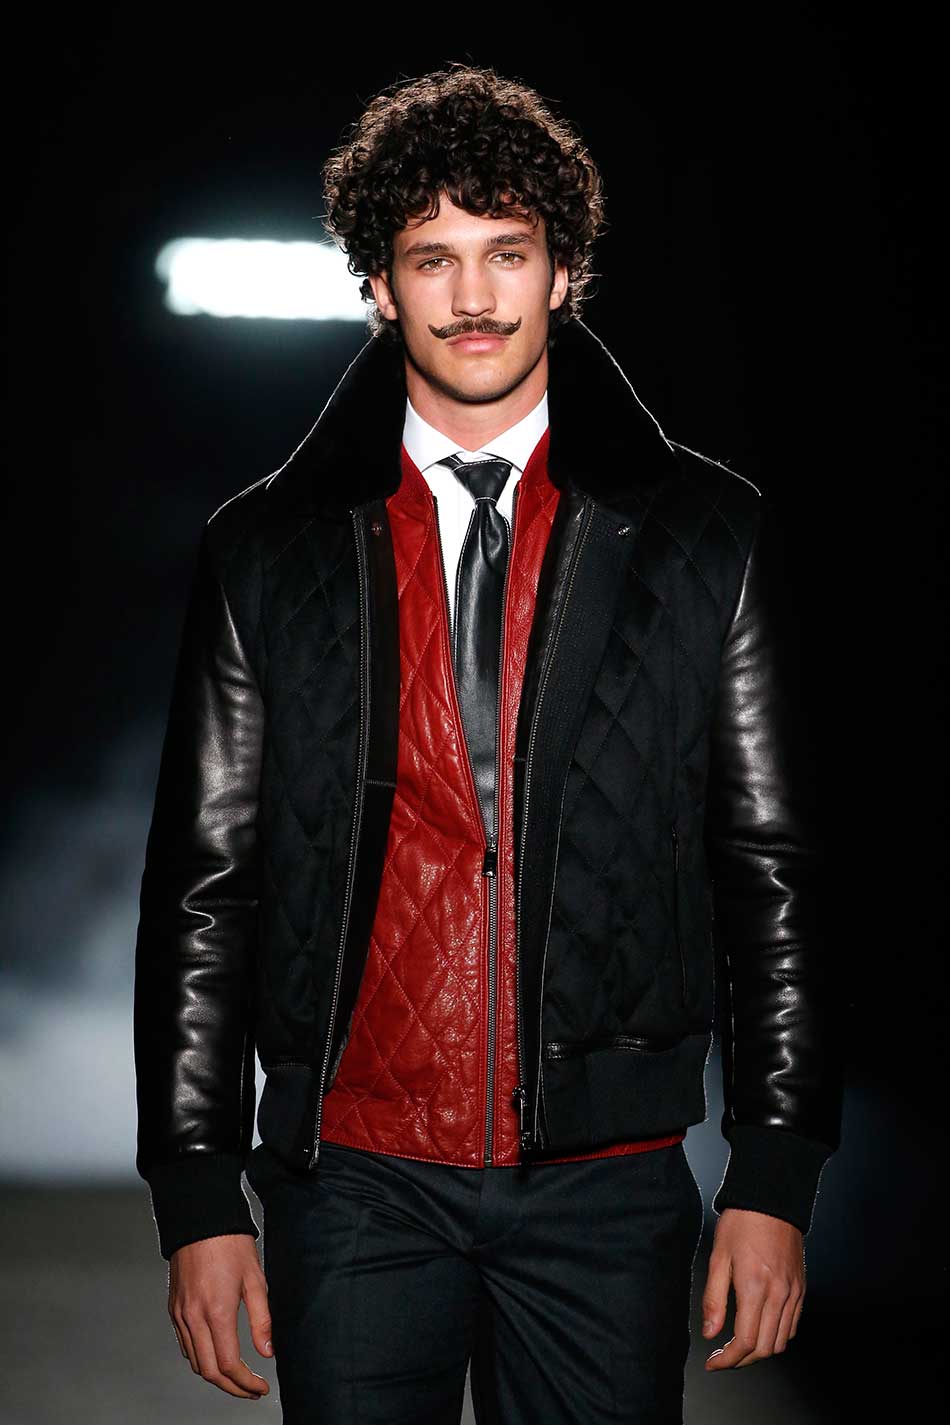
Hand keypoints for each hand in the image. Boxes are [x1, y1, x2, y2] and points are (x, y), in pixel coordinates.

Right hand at [168, 1233, 272, 1396]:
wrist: (199, 1218)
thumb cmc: (230, 1243)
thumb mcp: (255, 1279)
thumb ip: (262, 1319)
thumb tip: (267, 1352)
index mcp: (217, 1311)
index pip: (229, 1365)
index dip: (246, 1384)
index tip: (261, 1389)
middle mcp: (194, 1318)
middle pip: (209, 1371)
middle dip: (231, 1388)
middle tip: (251, 1391)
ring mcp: (180, 1314)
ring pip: (194, 1362)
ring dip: (215, 1376)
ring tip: (238, 1377)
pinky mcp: (174, 1308)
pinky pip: (185, 1345)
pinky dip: (200, 1358)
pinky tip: (216, 1354)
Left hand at [701, 1207, 804, 1369]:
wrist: (771, 1200)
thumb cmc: (742, 1223)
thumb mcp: (718, 1257)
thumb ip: (714, 1298)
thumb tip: (710, 1333)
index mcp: (755, 1287)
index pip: (745, 1342)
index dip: (727, 1360)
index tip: (713, 1362)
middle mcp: (779, 1294)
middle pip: (764, 1349)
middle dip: (741, 1361)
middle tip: (722, 1357)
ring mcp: (794, 1293)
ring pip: (780, 1342)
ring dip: (759, 1351)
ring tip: (738, 1346)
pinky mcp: (801, 1289)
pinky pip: (792, 1326)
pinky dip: (776, 1337)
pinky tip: (759, 1329)